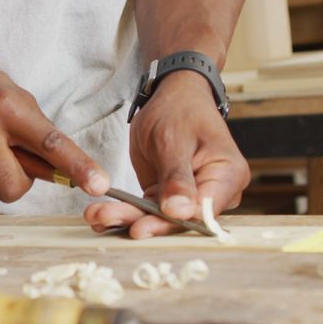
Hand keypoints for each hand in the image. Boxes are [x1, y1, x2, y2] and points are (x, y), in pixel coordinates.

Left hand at [83, 71, 249, 237]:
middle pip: (179, 219)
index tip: (139, 226)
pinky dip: (126, 211)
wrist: (174, 97)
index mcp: (228, 176)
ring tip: (95, 216)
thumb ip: (176, 177)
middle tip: (104, 218)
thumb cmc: (181, 111)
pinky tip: (102, 214)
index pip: (202, 211)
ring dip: (126, 217)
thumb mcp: (173, 140)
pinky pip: (150, 210)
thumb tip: (179, 212)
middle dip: (140, 221)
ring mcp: (193, 197)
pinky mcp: (171, 198)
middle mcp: (216, 193)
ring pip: (160, 218)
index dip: (170, 222)